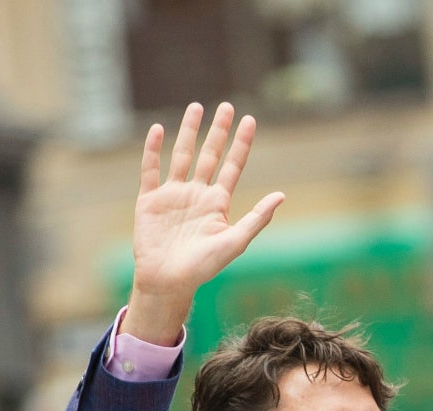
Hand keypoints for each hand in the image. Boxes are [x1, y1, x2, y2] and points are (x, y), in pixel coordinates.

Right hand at [122, 103, 284, 345]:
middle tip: (226, 106)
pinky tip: (158, 129)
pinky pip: (151, 170)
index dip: (241, 144)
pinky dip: (153, 150)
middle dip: (218, 131)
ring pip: (182, 155)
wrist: (168, 281)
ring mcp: (173, 195)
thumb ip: (257, 218)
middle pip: (209, 155)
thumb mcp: (235, 242)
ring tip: (195, 107)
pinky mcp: (150, 200)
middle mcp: (196, 194)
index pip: (232, 166)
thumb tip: (282, 195)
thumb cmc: (203, 267)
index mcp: (217, 204)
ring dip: (188, 132)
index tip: (251, 120)